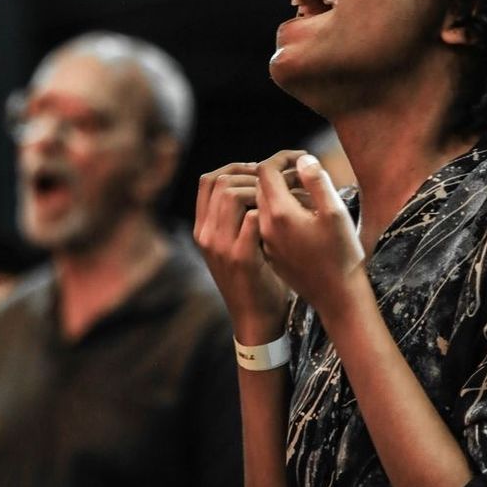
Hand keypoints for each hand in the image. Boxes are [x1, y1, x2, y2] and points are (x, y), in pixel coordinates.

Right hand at [194, 161, 289, 341]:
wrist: (255, 318)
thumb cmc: (253, 276)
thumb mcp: (233, 245)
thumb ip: (233, 218)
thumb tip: (251, 181)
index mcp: (203, 229)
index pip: (207, 180)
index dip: (234, 168)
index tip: (257, 170)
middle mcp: (206, 235)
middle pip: (220, 182)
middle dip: (251, 175)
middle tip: (274, 181)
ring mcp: (221, 247)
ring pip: (232, 195)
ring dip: (260, 189)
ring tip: (278, 197)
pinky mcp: (242, 259)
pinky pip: (252, 219)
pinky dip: (269, 211)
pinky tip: (283, 216)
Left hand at [256, 152, 364, 320]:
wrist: (337, 298)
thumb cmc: (342, 255)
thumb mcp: (336, 213)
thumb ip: (317, 182)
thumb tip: (302, 160)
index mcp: (279, 213)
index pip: (266, 171)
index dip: (283, 158)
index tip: (302, 158)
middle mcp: (265, 226)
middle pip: (260, 186)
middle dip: (281, 173)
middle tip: (306, 174)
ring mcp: (266, 242)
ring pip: (262, 204)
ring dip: (280, 192)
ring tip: (308, 194)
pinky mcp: (270, 254)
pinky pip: (267, 223)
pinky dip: (279, 211)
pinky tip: (303, 216)